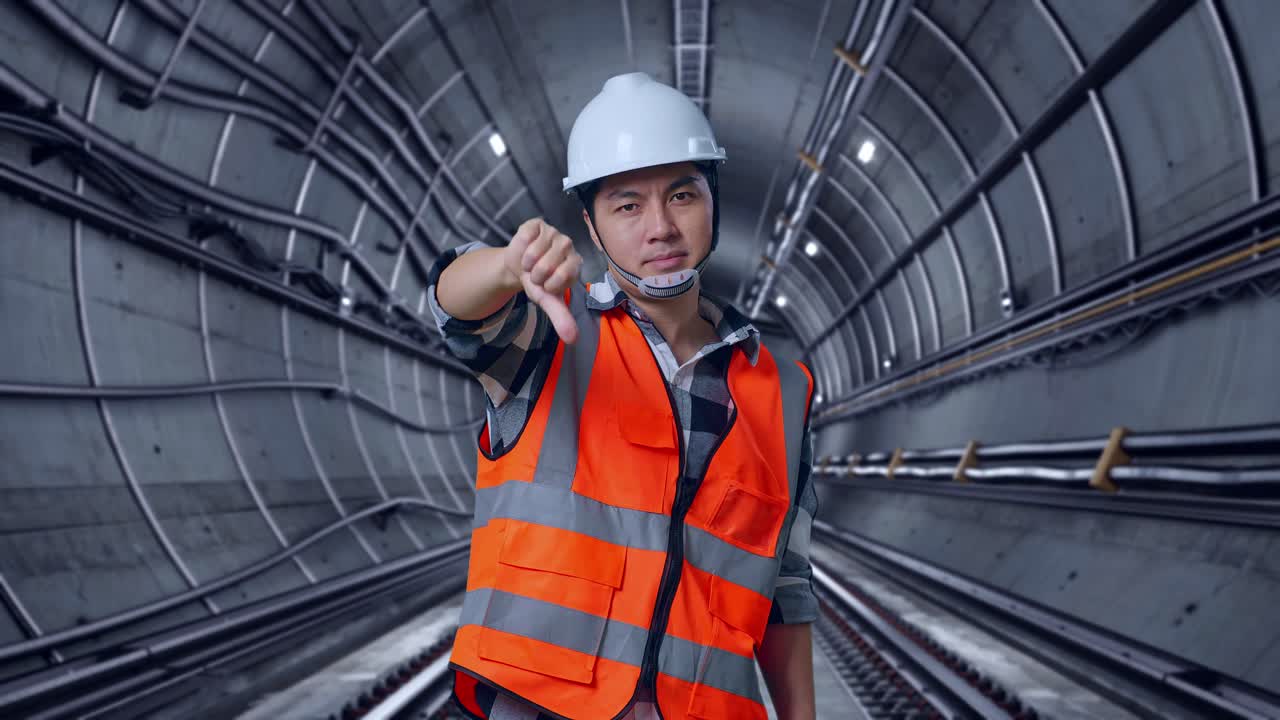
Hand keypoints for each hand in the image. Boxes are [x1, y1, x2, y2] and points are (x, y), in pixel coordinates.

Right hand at [504, 218, 582, 343]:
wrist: (519, 267)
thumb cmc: (538, 283)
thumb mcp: (548, 301)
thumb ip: (561, 317)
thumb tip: (573, 339)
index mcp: (576, 263)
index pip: (563, 276)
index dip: (547, 285)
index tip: (546, 285)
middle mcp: (568, 245)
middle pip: (546, 265)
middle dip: (535, 275)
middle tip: (536, 274)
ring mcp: (553, 232)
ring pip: (534, 252)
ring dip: (526, 263)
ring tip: (530, 263)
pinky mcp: (537, 224)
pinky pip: (525, 237)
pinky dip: (520, 247)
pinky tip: (525, 248)